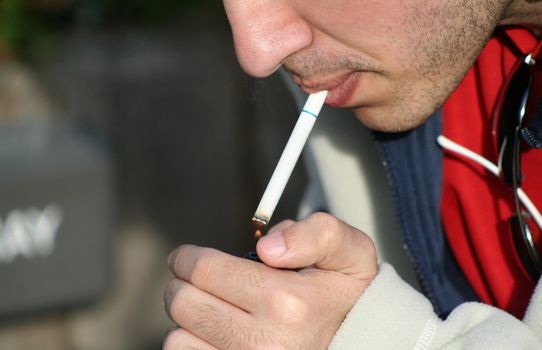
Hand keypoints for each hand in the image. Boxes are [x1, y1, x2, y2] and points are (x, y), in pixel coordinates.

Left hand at [163, 212, 377, 349]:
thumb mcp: (350, 251)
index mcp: (289, 302)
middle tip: (194, 279)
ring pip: (178, 339)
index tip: (186, 256)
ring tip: (212, 310)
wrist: (362, 345)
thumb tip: (266, 248)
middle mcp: (267, 343)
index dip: (187, 257)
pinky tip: (216, 336)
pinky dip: (194, 345)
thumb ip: (316, 234)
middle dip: (182, 284)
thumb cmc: (348, 296)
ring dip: (188, 320)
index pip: (205, 271)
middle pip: (183, 304)